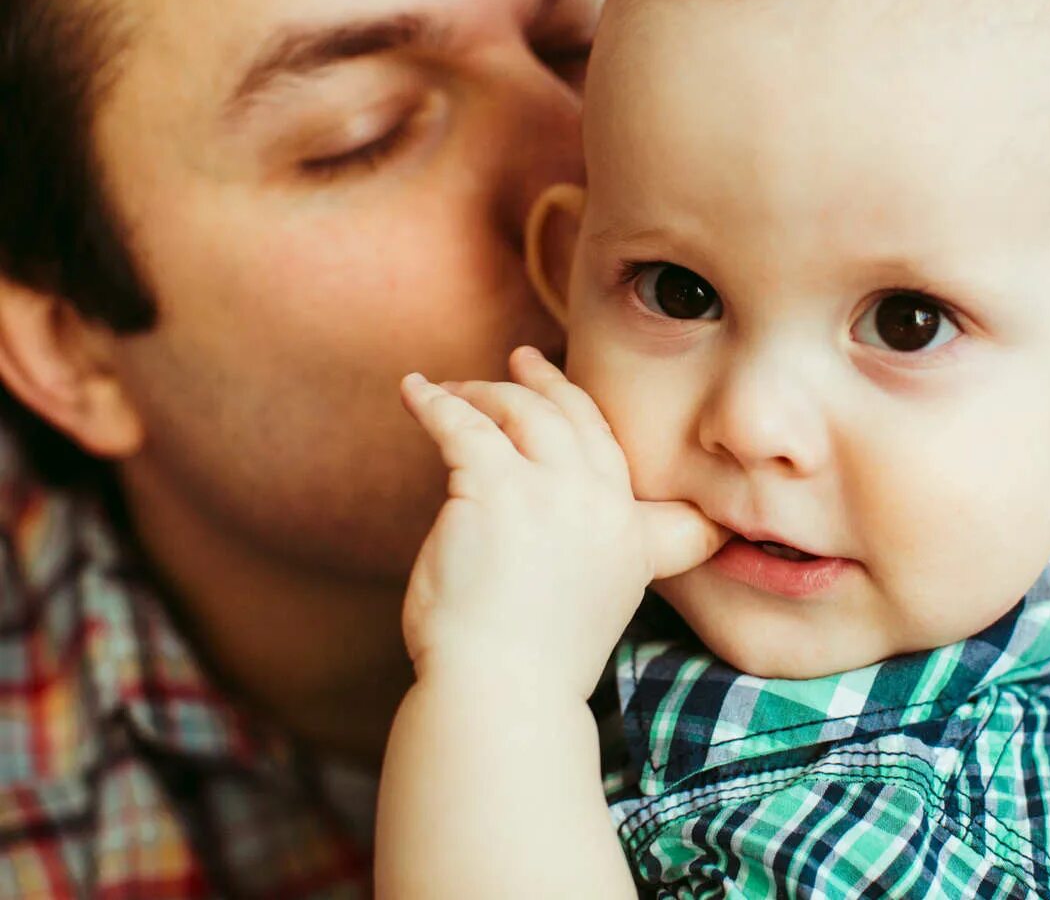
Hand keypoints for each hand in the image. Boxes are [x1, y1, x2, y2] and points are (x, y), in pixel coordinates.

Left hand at [399, 347, 726, 698]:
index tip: (560, 387)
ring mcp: (553, 489)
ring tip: (452, 388)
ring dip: (483, 392)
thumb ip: (595, 550)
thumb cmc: (534, 662)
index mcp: (633, 533)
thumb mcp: (599, 601)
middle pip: (572, 417)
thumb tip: (546, 519)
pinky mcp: (496, 486)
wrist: (505, 689)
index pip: (613, 450)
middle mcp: (603, 502)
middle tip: (517, 360)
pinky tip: (416, 392)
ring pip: (519, 411)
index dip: (583, 412)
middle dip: (543, 382)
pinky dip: (435, 403)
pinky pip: (462, 424)